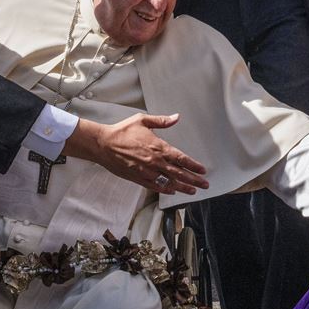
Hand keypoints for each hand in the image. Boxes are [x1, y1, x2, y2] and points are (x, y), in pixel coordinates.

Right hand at [67, 113, 208, 194]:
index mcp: (158, 147)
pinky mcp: (138, 178)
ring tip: (193, 191)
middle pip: (179, 173)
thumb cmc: (122, 132)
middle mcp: (154, 161)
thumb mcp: (143, 120)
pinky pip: (155, 186)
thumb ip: (162, 121)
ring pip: (169, 182)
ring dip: (182, 187)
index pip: (181, 158)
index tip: (202, 170)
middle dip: (193, 179)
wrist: (103, 145)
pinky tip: (172, 191)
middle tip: (204, 184)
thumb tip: (176, 117)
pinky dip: (165, 189)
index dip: (193, 165)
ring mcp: (146, 172)